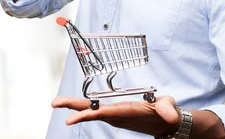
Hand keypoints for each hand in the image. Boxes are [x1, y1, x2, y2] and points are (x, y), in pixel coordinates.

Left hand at [51, 96, 180, 136]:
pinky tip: (74, 104)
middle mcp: (117, 116)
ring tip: (58, 102)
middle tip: (55, 103)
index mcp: (126, 113)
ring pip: (92, 110)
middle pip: (91, 111)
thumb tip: (170, 116)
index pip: (103, 114)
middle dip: (73, 108)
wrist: (167, 123)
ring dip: (75, 106)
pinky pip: (97, 109)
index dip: (86, 115)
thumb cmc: (166, 113)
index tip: (69, 118)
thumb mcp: (169, 108)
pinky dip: (85, 106)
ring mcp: (116, 115)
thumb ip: (167, 110)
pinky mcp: (116, 113)